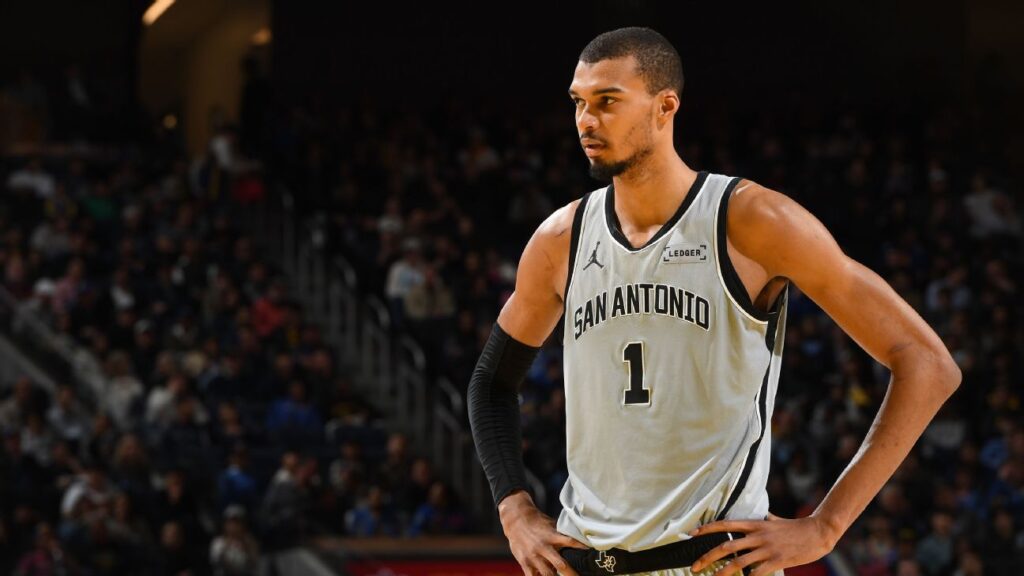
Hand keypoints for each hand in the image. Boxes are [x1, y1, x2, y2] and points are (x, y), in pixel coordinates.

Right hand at [499, 491, 587, 575]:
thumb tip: (578, 537)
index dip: (580, 547)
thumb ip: (561, 534)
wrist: (515, 520)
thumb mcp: (550, 525)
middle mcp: (543, 547)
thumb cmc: (536, 522)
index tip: (590, 551)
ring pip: (547, 574)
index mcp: (552, 536)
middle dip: (571, 574)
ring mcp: (533, 556)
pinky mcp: (525, 562)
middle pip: (560, 564)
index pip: (570, 541)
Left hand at [688, 513, 835, 575]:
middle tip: (694, 566)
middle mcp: (757, 536)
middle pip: (725, 546)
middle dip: (706, 557)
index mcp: (754, 524)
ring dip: (721, 572)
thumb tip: (763, 515)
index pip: (724, 525)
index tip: (692, 534)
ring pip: (737, 562)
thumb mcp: (775, 520)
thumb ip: (765, 519)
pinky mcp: (776, 561)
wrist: (817, 532)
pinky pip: (756, 572)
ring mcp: (766, 549)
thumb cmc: (796, 527)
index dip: (706, 529)